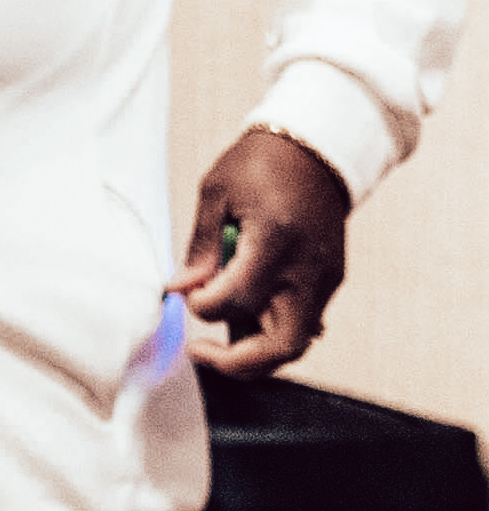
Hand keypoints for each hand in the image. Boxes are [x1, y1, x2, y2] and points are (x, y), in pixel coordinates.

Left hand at [174, 126, 349, 377]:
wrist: (316, 150)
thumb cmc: (261, 164)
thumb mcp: (216, 193)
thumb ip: (201, 247)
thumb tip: (180, 288)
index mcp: (276, 242)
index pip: (236, 300)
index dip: (201, 305)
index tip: (185, 291)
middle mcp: (307, 270)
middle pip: (280, 346)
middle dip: (235, 360)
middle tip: (199, 350)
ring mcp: (325, 280)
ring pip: (295, 343)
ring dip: (254, 351)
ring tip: (217, 337)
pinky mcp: (330, 281)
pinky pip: (304, 324)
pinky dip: (272, 331)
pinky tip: (245, 317)